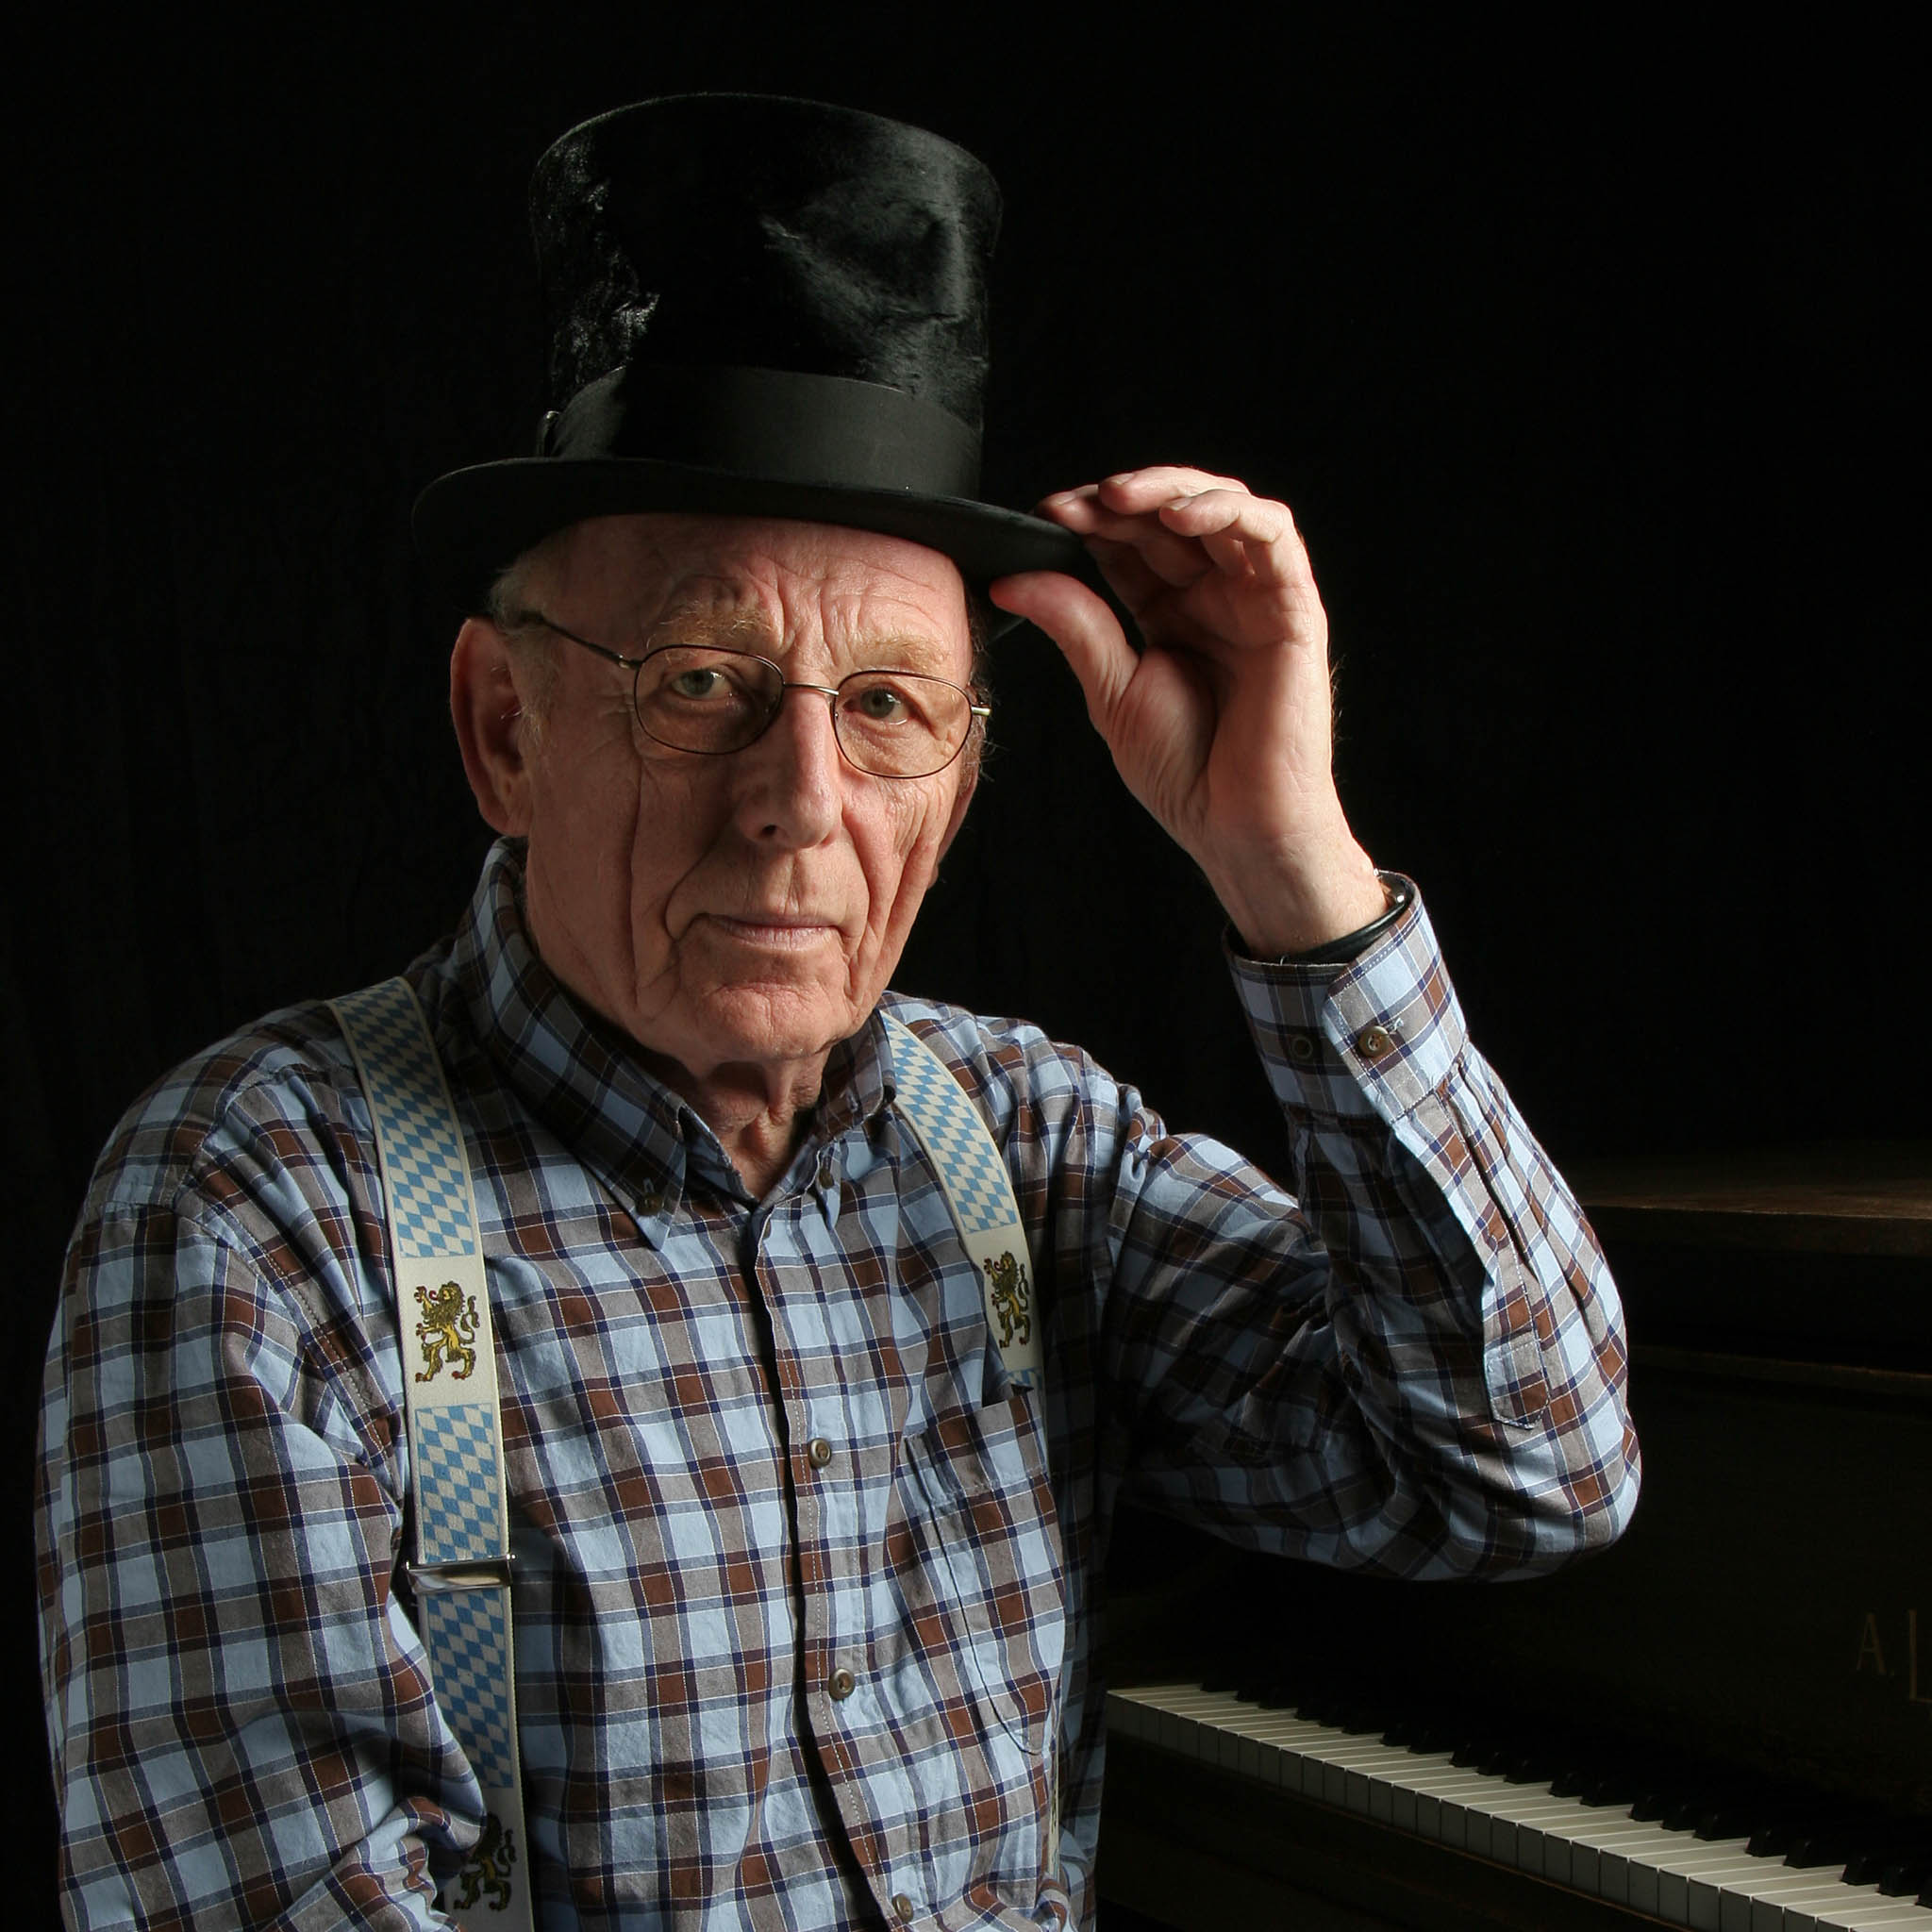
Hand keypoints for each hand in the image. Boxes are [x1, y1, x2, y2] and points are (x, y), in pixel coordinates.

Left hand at [989, 466, 1388, 956]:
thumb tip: (1012, 579)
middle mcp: (1214, 596)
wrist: (1237, 825)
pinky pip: (1271, 534)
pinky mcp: (1293, 606)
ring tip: (1118, 498)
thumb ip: (1074, 625)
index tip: (1044, 518)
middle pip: (1169, 517)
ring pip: (1221, 508)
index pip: (1129, 544)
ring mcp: (1256, 597)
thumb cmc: (1187, 772)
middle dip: (1118, 502)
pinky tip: (1180, 515)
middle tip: (1071, 506)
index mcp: (1170, 614)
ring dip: (1169, 489)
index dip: (1090, 522)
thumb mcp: (1112, 690)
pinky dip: (1226, 511)